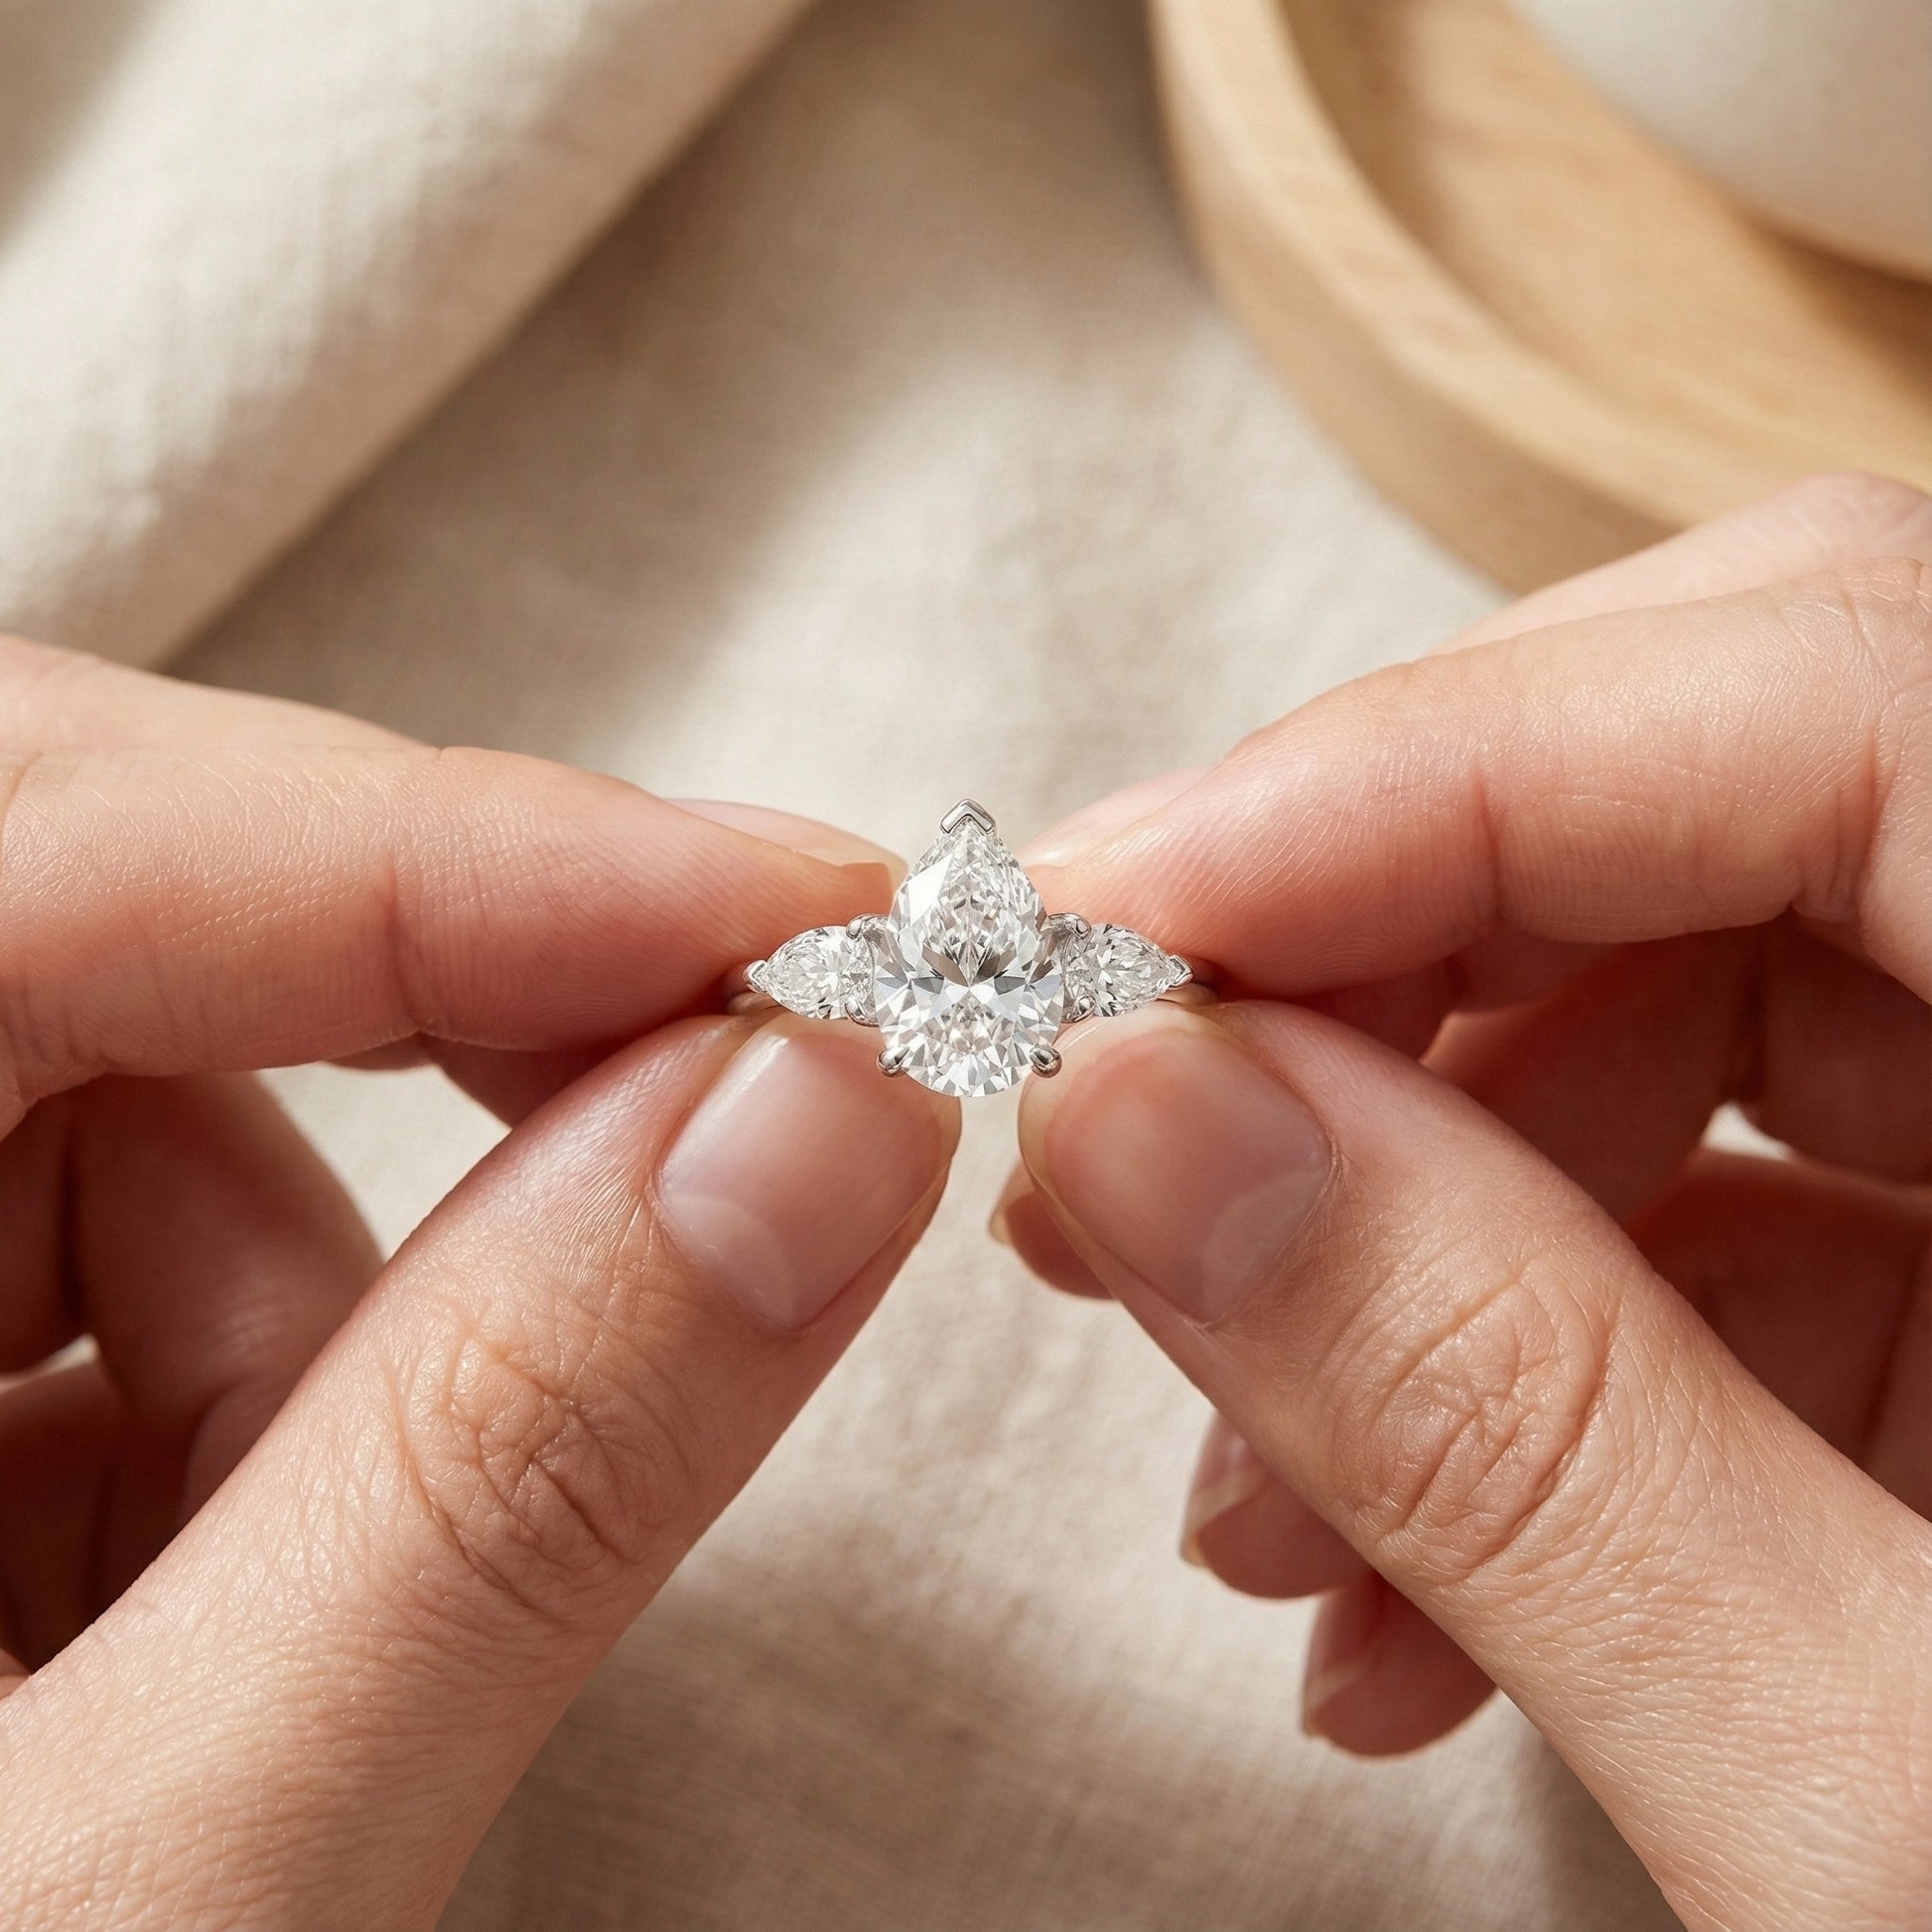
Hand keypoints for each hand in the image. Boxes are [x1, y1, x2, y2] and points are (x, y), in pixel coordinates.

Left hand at [0, 644, 957, 1926]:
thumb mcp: (150, 1910)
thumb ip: (504, 1482)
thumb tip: (824, 1127)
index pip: (43, 845)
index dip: (473, 852)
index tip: (813, 912)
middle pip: (87, 892)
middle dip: (437, 1014)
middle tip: (729, 1125)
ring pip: (122, 1093)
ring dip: (305, 1315)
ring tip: (290, 1617)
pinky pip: (90, 1238)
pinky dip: (229, 1393)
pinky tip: (184, 1625)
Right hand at [996, 474, 1931, 1929]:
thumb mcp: (1899, 1819)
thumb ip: (1514, 1431)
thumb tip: (1141, 1125)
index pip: (1834, 690)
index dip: (1415, 771)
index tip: (1099, 920)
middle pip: (1732, 763)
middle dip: (1372, 949)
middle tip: (1125, 1134)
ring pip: (1686, 967)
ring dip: (1401, 1186)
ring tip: (1244, 1467)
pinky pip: (1721, 1174)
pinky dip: (1509, 1326)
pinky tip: (1385, 1558)